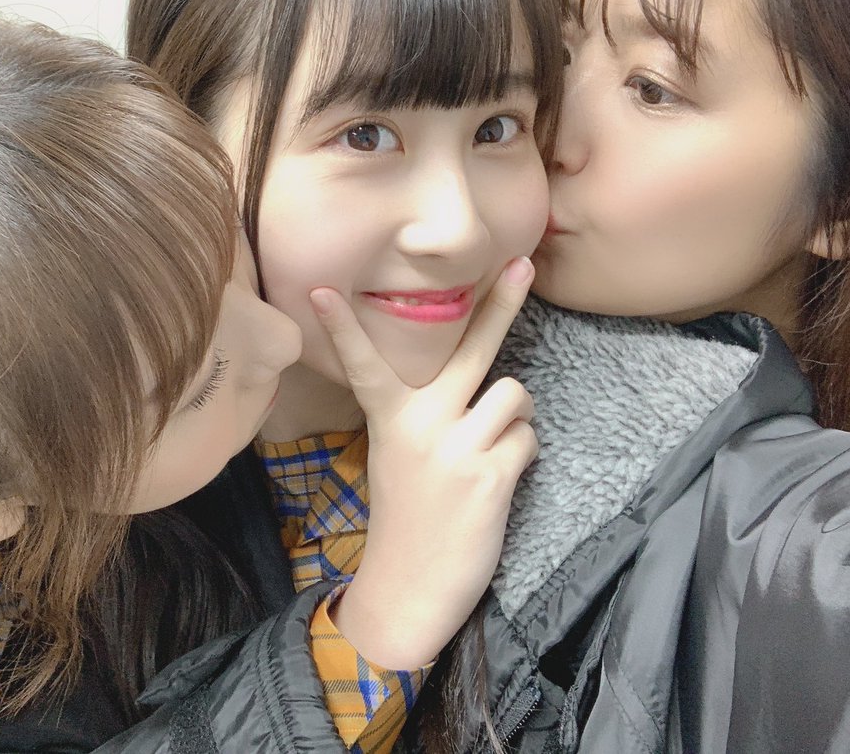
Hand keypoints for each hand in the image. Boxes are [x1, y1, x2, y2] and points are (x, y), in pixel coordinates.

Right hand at [309, 257, 537, 669]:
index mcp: (391, 419)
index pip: (365, 364)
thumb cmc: (409, 512)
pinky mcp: (490, 477)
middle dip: (501, 302)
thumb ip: (427, 411)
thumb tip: (483, 377)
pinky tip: (497, 478)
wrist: (411, 586)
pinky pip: (528, 437)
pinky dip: (521, 452)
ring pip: (515, 394)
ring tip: (491, 443)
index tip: (321, 292)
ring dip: (515, 415)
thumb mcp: (398, 454)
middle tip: (522, 262)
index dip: (343, 328)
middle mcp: (421, 426)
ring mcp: (456, 449)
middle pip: (471, 349)